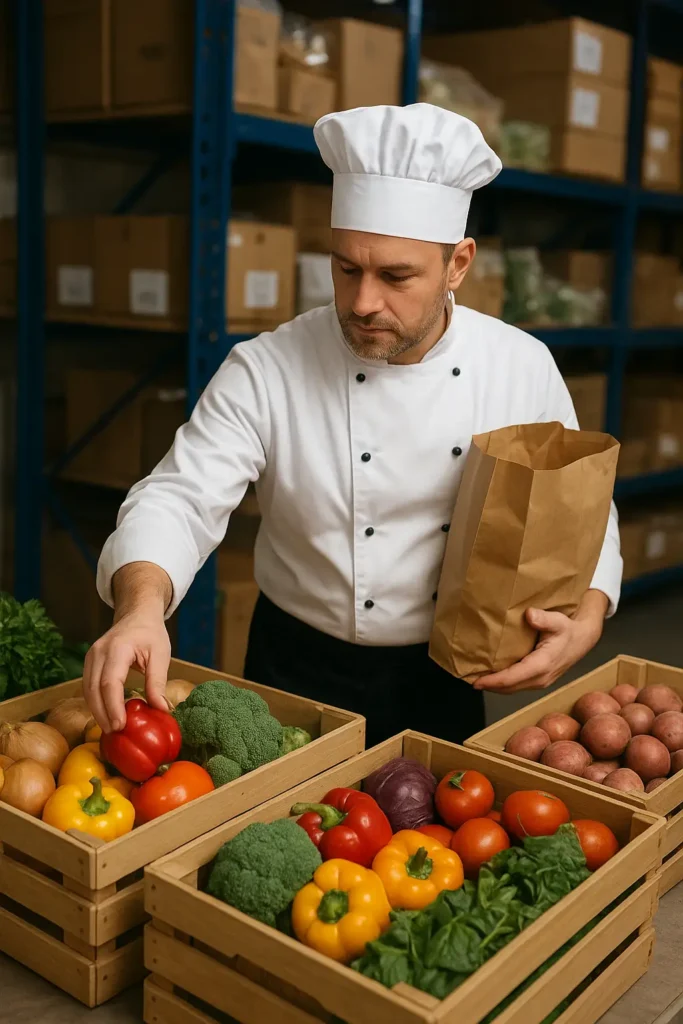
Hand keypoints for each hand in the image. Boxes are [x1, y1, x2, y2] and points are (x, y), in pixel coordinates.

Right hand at [83, 613, 170, 733]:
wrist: (137, 615)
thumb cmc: (150, 633)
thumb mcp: (161, 655)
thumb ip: (158, 682)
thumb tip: (161, 710)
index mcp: (117, 648)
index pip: (110, 682)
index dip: (113, 706)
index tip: (121, 725)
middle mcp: (99, 652)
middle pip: (94, 689)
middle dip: (103, 714)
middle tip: (115, 733)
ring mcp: (91, 657)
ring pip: (87, 690)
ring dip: (97, 711)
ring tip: (111, 729)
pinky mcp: (90, 663)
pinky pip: (88, 686)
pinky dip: (95, 702)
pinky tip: (106, 715)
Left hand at [473, 592, 607, 694]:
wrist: (582, 639)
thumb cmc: (568, 629)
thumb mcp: (558, 621)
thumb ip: (544, 618)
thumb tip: (529, 615)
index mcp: (542, 665)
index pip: (513, 678)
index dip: (493, 681)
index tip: (476, 681)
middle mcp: (541, 678)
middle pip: (509, 687)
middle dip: (489, 686)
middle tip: (468, 680)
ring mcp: (540, 681)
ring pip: (513, 688)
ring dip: (495, 686)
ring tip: (476, 680)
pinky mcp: (539, 680)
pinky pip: (517, 685)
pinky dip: (503, 684)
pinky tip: (492, 677)